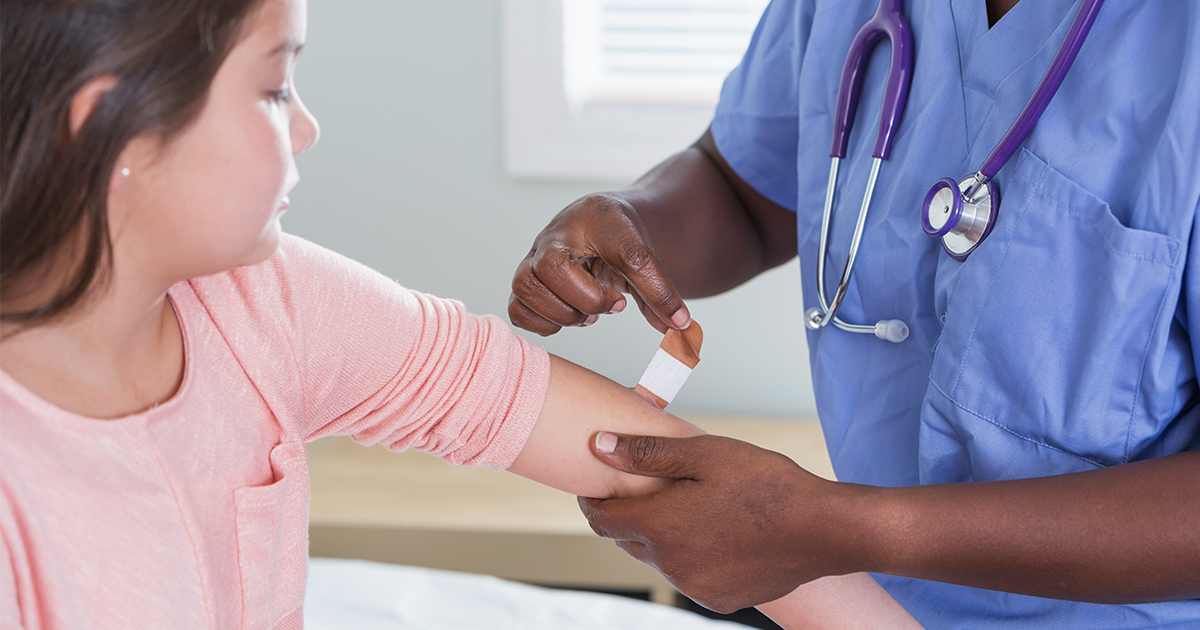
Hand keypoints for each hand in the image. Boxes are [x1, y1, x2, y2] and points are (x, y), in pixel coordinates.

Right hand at [509, 194, 689, 335]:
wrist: (598, 222)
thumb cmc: (619, 237)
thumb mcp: (646, 256)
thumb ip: (660, 290)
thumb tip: (678, 325)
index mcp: (595, 219)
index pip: (623, 251)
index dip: (647, 285)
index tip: (657, 308)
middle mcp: (555, 235)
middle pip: (552, 267)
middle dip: (588, 300)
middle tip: (614, 305)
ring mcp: (533, 257)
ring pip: (526, 287)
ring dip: (562, 313)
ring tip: (588, 315)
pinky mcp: (525, 281)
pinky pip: (516, 308)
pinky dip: (540, 323)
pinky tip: (566, 318)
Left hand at [578, 433, 863, 612]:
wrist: (823, 530)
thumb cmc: (766, 484)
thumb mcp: (705, 454)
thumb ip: (648, 453)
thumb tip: (599, 446)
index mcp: (660, 526)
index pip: (602, 518)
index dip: (593, 500)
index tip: (595, 484)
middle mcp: (670, 563)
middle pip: (627, 539)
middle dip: (628, 515)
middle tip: (644, 489)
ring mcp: (694, 585)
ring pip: (659, 558)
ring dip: (661, 536)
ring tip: (687, 508)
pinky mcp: (719, 599)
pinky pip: (689, 576)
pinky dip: (690, 556)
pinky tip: (715, 533)